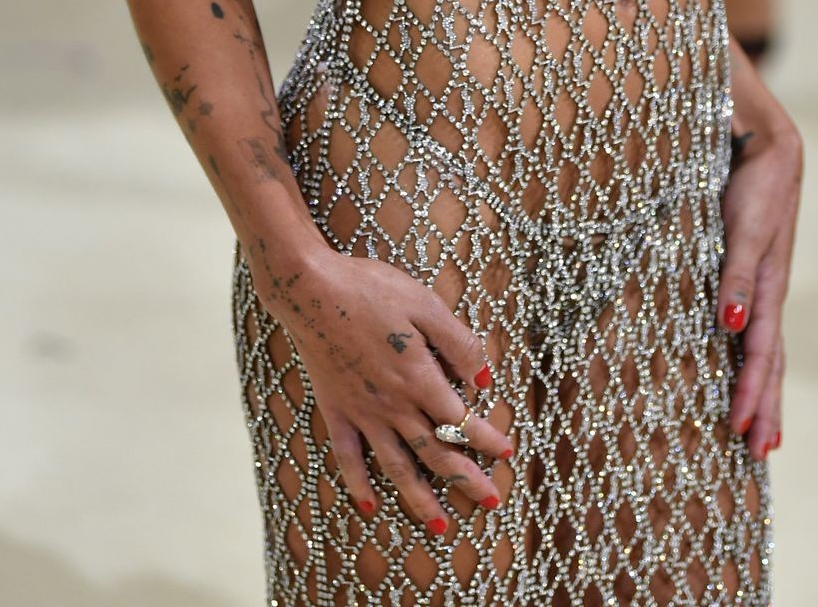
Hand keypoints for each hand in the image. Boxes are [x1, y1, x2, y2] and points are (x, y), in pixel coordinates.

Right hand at [265, 248, 514, 532]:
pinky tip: (368, 506)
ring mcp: (362, 412)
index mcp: (419, 377)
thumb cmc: (371, 290)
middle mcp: (393, 405)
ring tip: (440, 526)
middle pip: (435, 453)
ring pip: (397, 466)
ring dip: (420, 499)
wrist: (311, 290)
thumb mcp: (425, 304)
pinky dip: (358, 484)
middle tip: (489, 502)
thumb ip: (457, 342)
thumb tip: (483, 378)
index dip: (486, 439)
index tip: (506, 454)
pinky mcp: (336, 410)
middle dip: (466, 480)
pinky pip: (348, 457)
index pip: (460, 420)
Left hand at [714, 66, 803, 458]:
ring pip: (765, 346)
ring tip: (759, 431)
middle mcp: (767, 291)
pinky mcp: (750, 266)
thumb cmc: (753, 181)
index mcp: (769, 287)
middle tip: (758, 454)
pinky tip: (742, 365)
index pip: (763, 354)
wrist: (765, 139)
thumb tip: (733, 328)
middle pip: (770, 360)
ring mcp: (761, 280)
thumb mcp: (745, 227)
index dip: (753, 394)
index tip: (742, 433)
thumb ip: (736, 274)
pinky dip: (751, 355)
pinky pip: (752, 322)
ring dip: (762, 389)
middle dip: (763, 405)